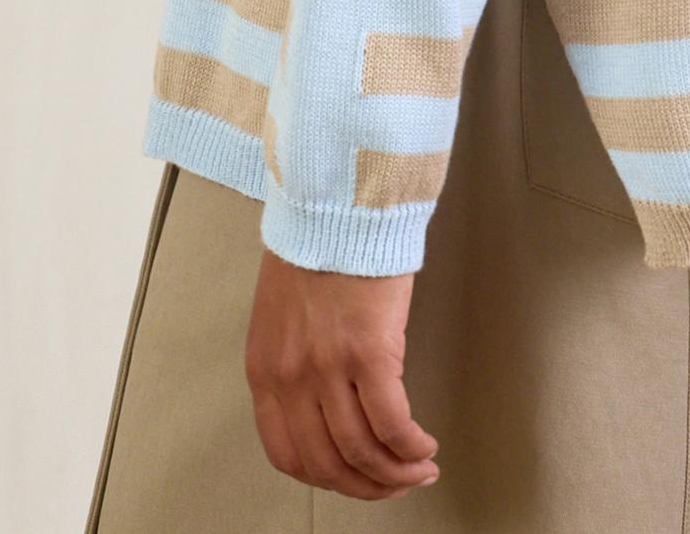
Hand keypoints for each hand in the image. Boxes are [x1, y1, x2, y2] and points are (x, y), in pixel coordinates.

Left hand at [244, 247, 440, 500]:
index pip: (287, 454)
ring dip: (395, 473)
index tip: (355, 480)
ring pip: (362, 451)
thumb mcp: (282, 314)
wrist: (336, 202)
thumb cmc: (315, 244)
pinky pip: (392, 423)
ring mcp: (328, 368)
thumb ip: (294, 362)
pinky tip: (424, 446)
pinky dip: (410, 446)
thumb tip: (326, 405)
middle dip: (367, 486)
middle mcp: (290, 377)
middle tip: (395, 485)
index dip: (327, 479)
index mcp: (264, 370)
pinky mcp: (370, 352)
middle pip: (327, 464)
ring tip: (418, 469)